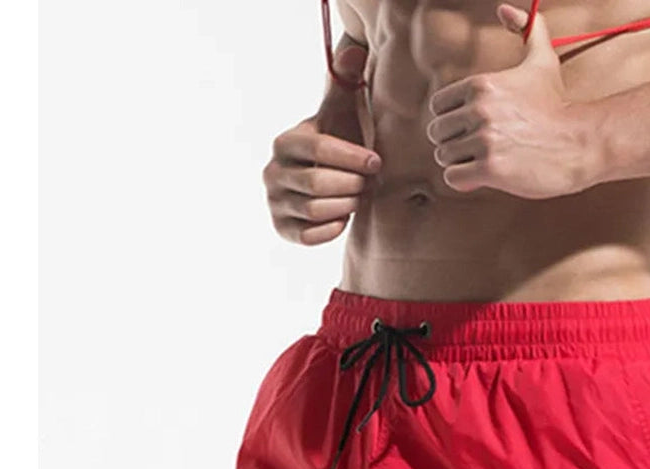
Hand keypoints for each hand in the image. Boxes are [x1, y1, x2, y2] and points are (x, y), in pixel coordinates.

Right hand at [263, 45, 380, 245]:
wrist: (326, 179)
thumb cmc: (338, 141)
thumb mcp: (340, 112)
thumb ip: (344, 83)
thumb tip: (354, 51)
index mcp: (285, 142)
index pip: (319, 149)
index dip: (352, 157)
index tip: (376, 162)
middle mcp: (272, 172)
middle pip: (319, 184)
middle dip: (352, 185)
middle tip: (368, 183)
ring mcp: (274, 201)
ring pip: (316, 210)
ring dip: (346, 206)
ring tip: (358, 197)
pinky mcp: (281, 228)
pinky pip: (310, 235)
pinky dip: (333, 227)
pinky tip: (345, 217)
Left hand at [426, 3, 594, 198]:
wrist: (582, 142)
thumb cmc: (558, 105)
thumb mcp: (543, 61)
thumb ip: (528, 30)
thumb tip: (505, 8)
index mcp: (481, 85)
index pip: (438, 107)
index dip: (454, 120)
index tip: (476, 126)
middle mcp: (479, 110)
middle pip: (438, 133)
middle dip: (456, 143)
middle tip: (483, 147)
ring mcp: (484, 140)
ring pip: (444, 157)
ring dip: (461, 163)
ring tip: (488, 160)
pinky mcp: (490, 168)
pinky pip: (453, 178)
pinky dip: (465, 180)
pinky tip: (485, 175)